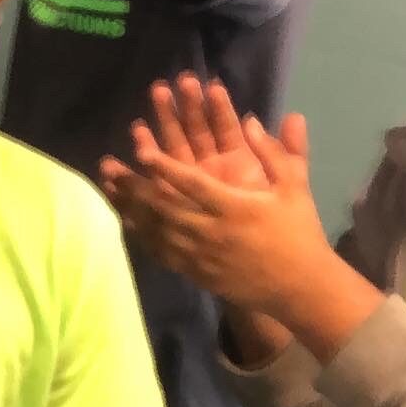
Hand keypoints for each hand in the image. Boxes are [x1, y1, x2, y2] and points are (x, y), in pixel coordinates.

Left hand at [101, 96, 330, 315]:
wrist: (297, 288)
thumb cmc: (298, 232)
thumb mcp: (295, 188)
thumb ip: (276, 152)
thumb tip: (251, 118)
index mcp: (235, 208)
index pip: (193, 184)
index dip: (166, 167)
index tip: (141, 150)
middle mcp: (211, 231)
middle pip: (163, 206)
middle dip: (133, 185)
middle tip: (109, 165)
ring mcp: (200, 255)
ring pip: (156, 229)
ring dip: (130, 207)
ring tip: (107, 187)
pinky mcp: (194, 272)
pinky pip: (161, 252)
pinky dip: (141, 235)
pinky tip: (124, 220)